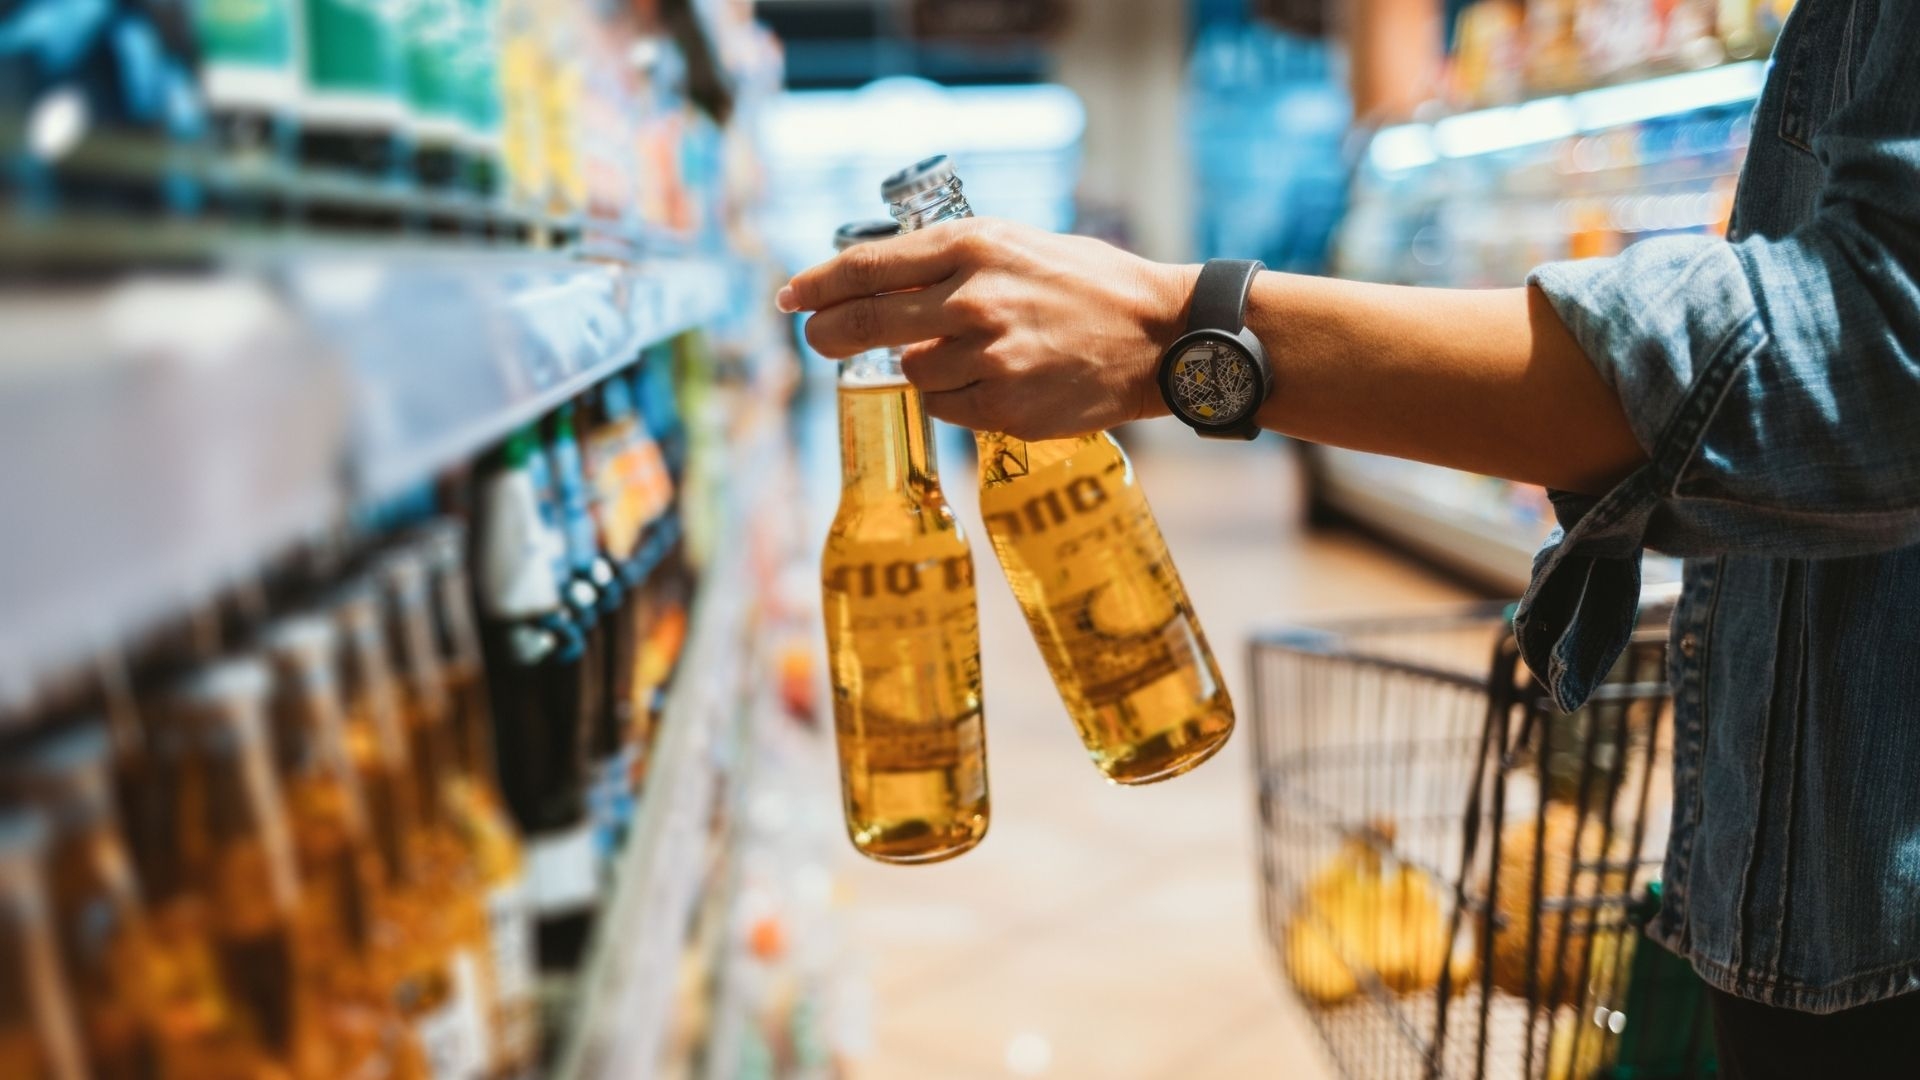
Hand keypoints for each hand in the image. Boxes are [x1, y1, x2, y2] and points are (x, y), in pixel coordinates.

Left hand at [779, 218, 1196, 439]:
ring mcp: (988, 356)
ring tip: (967, 355)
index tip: (789, 297)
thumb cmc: (1087, 284)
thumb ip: (948, 260)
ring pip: (911, 370)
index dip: (816, 285)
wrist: (1159, 336)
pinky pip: (946, 406)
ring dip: (921, 365)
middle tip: (817, 338)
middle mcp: (972, 299)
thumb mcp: (1016, 244)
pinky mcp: (1004, 407)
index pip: (866, 267)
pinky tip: (992, 382)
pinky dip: (955, 397)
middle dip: (830, 332)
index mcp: (971, 246)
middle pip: (866, 321)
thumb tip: (876, 279)